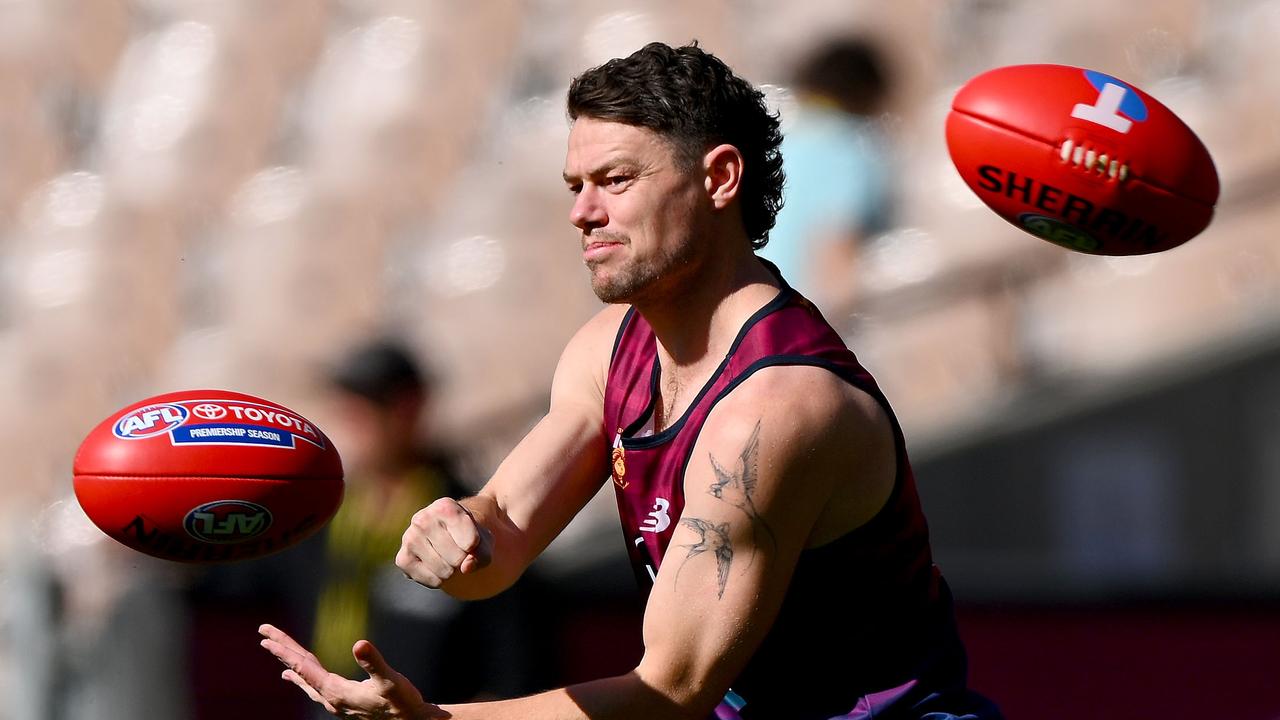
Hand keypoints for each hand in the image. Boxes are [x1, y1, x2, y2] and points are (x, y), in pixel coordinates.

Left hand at [258, 623, 442, 718]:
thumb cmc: (402, 701)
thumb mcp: (390, 679)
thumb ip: (373, 662)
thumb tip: (359, 644)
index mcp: (336, 692)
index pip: (304, 667)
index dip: (285, 650)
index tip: (267, 637)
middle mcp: (330, 698)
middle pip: (301, 669)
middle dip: (282, 650)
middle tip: (263, 632)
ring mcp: (335, 701)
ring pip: (306, 676)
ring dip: (290, 661)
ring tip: (274, 650)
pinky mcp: (342, 701)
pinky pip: (314, 685)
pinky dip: (302, 676)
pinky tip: (294, 675)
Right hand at [396, 497, 492, 587]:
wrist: (445, 538)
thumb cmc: (467, 535)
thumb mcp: (483, 540)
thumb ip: (482, 553)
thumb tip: (466, 567)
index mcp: (445, 506)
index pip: (471, 542)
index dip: (476, 547)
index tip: (470, 538)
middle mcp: (423, 518)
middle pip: (458, 558)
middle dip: (463, 560)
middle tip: (457, 550)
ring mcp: (409, 538)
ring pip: (445, 571)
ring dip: (452, 571)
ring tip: (447, 557)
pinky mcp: (402, 559)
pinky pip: (432, 580)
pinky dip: (439, 580)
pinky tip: (436, 566)